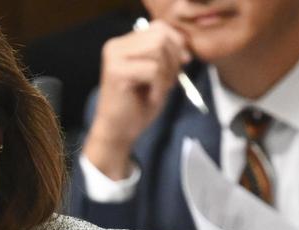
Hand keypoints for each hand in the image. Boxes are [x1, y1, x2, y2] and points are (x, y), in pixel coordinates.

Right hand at [83, 19, 190, 179]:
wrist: (118, 132)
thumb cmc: (137, 106)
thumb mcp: (157, 75)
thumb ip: (166, 56)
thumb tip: (184, 46)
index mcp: (123, 44)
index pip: (159, 27)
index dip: (176, 43)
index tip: (183, 63)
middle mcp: (115, 46)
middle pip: (160, 37)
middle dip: (173, 59)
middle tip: (170, 81)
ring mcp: (114, 58)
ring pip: (158, 51)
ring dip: (167, 73)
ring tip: (160, 90)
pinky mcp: (117, 73)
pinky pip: (153, 70)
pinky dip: (160, 86)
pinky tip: (152, 98)